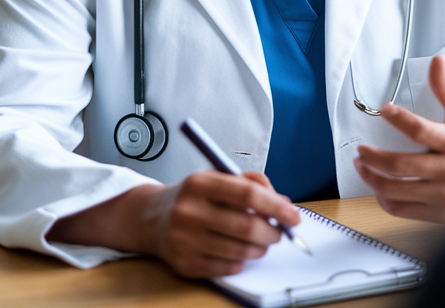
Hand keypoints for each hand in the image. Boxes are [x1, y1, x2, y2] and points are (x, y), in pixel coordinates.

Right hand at [141, 171, 300, 277]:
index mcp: (199, 183)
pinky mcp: (183, 264)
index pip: (247, 195)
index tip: (293, 216)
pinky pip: (226, 268)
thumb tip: (283, 204)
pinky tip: (237, 251)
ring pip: (239, 251)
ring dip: (259, 249)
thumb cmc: (193, 196)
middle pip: (246, 227)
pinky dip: (240, 261)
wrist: (151, 218)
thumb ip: (252, 183)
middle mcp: (188, 211)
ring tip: (260, 242)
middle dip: (272, 233)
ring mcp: (183, 240)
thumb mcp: (217, 177)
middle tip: (279, 233)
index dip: (276, 206)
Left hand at [354, 56, 444, 221]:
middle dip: (373, 157)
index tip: (384, 110)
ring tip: (363, 166)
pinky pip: (403, 210)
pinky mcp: (441, 213)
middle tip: (361, 149)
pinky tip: (380, 188)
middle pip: (401, 166)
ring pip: (397, 191)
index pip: (420, 131)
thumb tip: (435, 61)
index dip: (399, 120)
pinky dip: (385, 200)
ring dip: (372, 178)